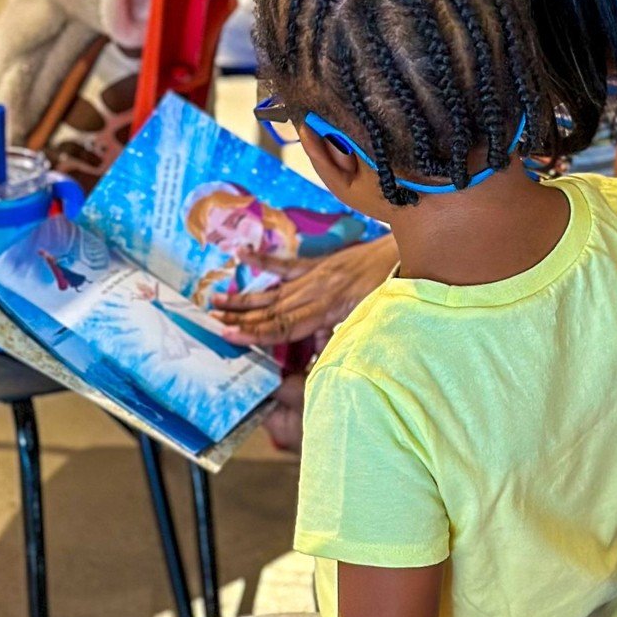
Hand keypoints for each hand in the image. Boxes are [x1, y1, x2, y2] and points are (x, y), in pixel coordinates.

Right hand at [212, 236, 399, 342]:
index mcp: (328, 308)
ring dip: (245, 298)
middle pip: (272, 309)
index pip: (284, 326)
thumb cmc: (392, 292)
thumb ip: (342, 341)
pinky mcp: (320, 264)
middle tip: (211, 322)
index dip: (255, 334)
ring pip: (274, 291)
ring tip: (216, 301)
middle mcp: (316, 291)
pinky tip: (242, 255)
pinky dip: (264, 261)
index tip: (229, 337)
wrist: (405, 254)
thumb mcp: (370, 322)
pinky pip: (288, 264)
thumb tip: (317, 362)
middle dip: (241, 318)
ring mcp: (316, 276)